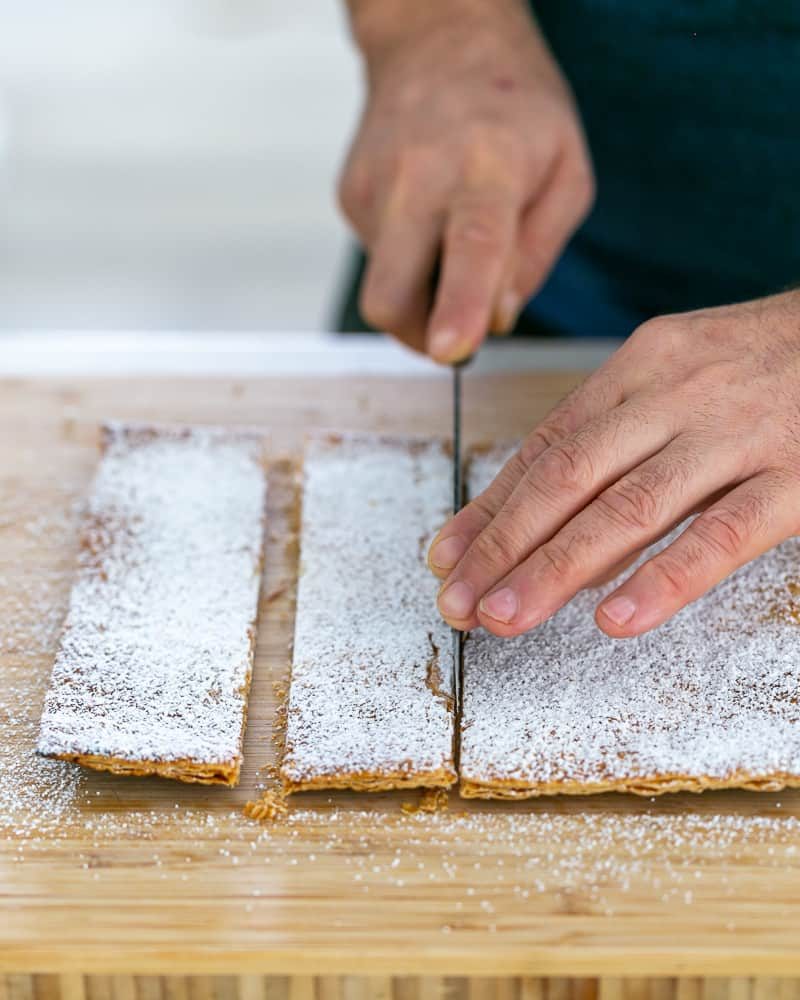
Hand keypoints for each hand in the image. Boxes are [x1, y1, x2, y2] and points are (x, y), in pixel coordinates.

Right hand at [339, 0, 593, 361]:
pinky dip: (407, 259)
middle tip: (456, 331)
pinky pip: (377, 261)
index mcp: (486, 166)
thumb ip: (538, 255)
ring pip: (381, 288)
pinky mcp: (349, 195)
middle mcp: (418, 176)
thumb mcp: (567, 173)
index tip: (449, 349)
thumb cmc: (515, 109)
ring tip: (448, 240)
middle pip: (391, 295)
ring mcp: (373, 187)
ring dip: (419, 293)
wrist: (438, 38)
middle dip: (420, 335)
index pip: (471, 246)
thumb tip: (497, 318)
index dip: (458, 305)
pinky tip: (426, 215)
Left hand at [428, 291, 799, 635]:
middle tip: (458, 601)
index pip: (546, 446)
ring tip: (505, 616)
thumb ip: (615, 439)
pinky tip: (615, 619)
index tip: (447, 557)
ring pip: (629, 507)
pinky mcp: (797, 475)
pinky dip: (664, 578)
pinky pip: (722, 534)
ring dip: (555, 568)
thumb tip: (547, 519)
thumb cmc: (761, 364)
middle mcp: (675, 395)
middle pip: (568, 476)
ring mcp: (735, 434)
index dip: (490, 508)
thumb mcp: (678, 374)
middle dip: (504, 545)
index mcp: (639, 367)